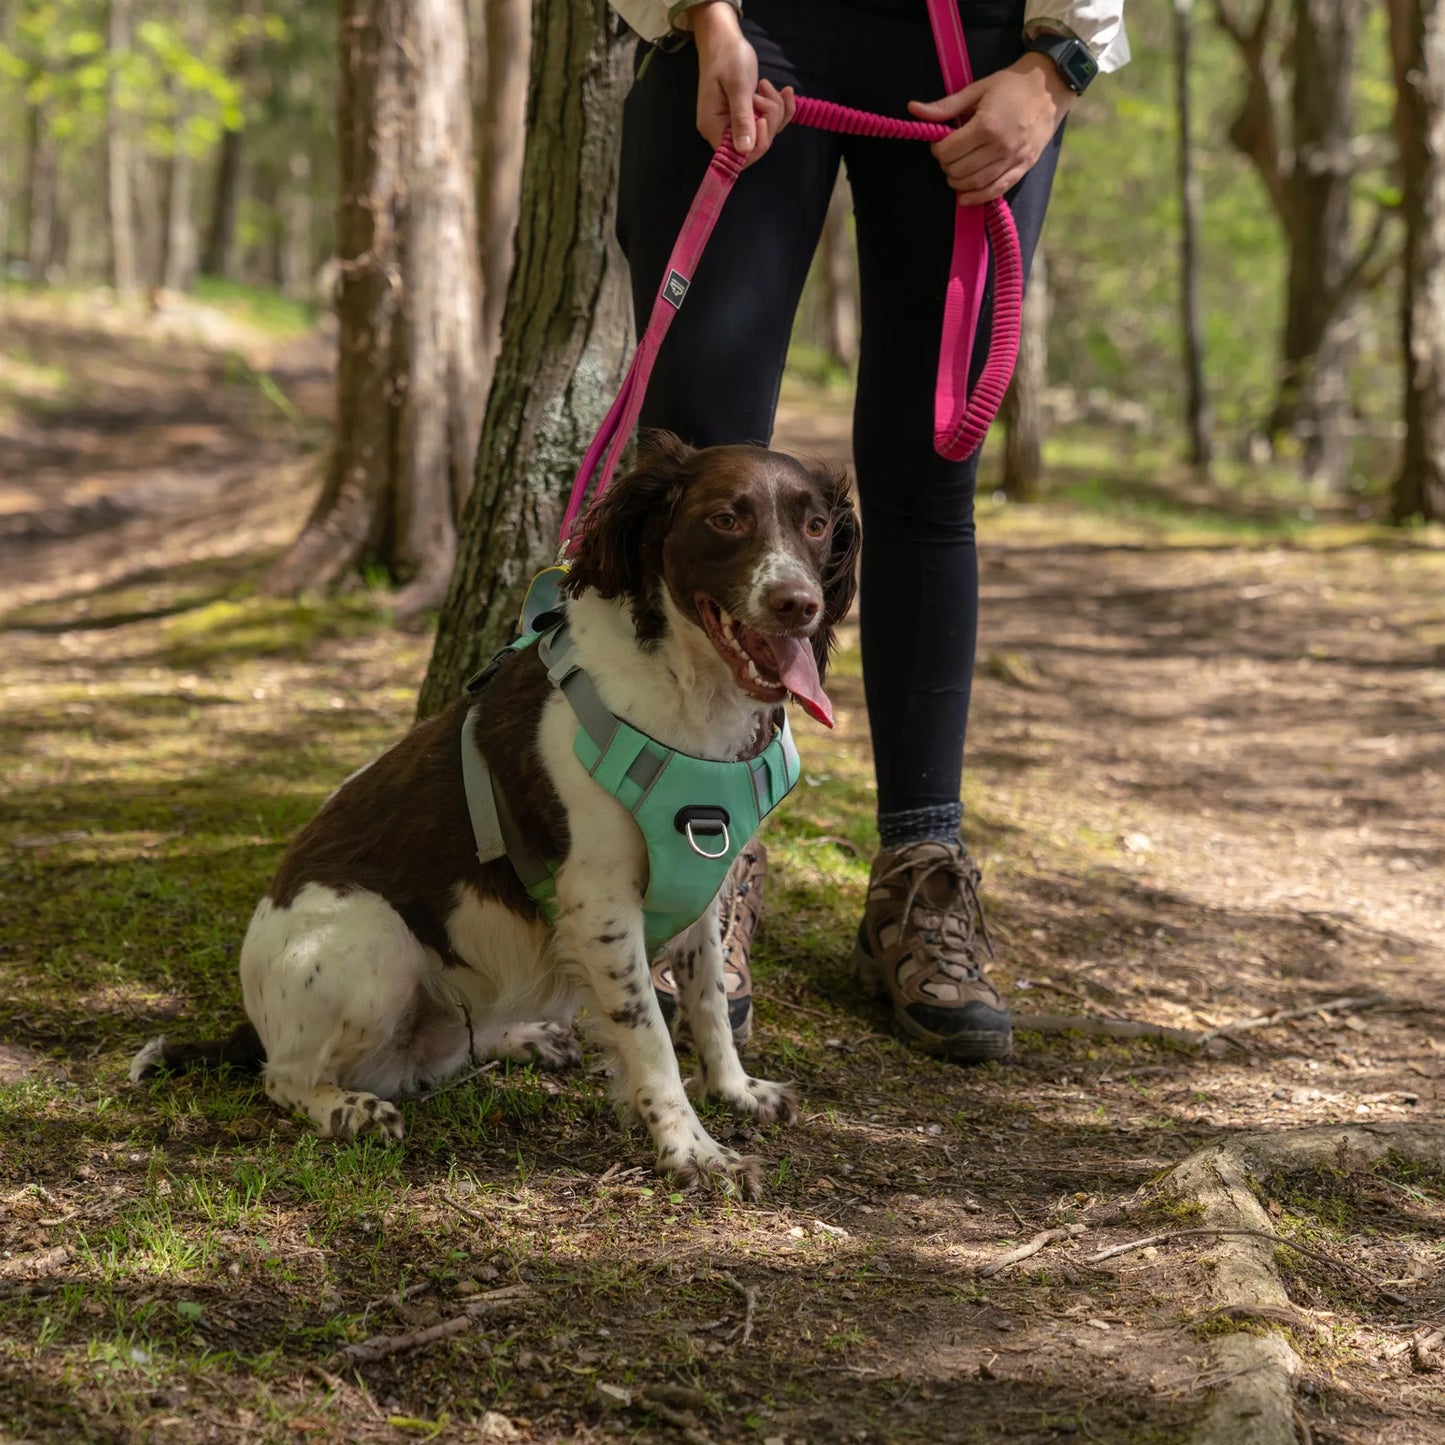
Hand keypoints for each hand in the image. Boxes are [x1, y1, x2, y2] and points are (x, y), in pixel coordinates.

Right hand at [686, 2, 794, 164]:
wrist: (723, 39)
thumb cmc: (728, 57)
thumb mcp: (738, 87)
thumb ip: (742, 119)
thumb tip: (745, 151)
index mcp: (714, 128)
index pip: (741, 156)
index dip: (759, 142)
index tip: (764, 118)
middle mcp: (721, 132)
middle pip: (756, 146)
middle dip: (770, 120)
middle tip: (765, 92)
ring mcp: (733, 125)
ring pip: (765, 133)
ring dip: (775, 110)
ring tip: (766, 86)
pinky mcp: (745, 117)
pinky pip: (768, 123)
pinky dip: (779, 108)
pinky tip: (782, 91)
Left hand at [909, 54, 1075, 204]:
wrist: (1050, 87)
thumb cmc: (1011, 86)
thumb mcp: (977, 90)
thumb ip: (945, 106)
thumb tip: (913, 109)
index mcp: (986, 125)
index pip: (949, 151)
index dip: (938, 150)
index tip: (940, 143)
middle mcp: (999, 146)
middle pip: (959, 170)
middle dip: (947, 166)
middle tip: (949, 156)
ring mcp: (1012, 159)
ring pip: (975, 183)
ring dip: (958, 183)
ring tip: (955, 172)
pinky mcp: (1023, 167)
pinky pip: (996, 190)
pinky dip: (977, 198)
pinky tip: (965, 197)